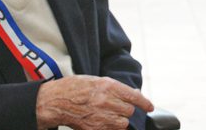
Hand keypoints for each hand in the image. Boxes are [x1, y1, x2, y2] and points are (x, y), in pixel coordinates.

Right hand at [36, 75, 153, 129]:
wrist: (55, 101)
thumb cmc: (74, 88)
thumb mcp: (96, 81)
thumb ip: (114, 88)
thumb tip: (132, 95)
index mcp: (108, 86)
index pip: (133, 96)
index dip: (144, 103)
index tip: (150, 107)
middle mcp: (107, 101)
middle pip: (129, 111)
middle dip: (125, 110)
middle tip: (116, 108)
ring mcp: (101, 116)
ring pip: (123, 123)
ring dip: (119, 121)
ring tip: (108, 116)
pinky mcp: (94, 129)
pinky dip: (111, 128)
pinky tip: (103, 123)